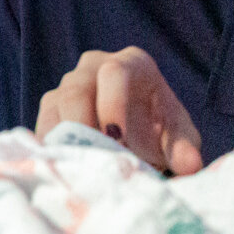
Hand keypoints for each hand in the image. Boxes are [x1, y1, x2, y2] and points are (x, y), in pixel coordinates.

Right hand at [35, 47, 204, 174]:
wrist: (142, 132)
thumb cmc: (162, 126)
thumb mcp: (179, 136)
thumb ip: (184, 147)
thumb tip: (190, 165)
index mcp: (130, 63)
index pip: (115, 74)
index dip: (112, 105)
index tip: (118, 139)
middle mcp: (93, 67)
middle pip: (76, 89)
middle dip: (83, 126)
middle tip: (94, 158)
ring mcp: (67, 86)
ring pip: (55, 107)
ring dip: (64, 139)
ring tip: (80, 169)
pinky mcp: (51, 110)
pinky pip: (42, 125)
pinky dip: (50, 148)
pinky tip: (63, 170)